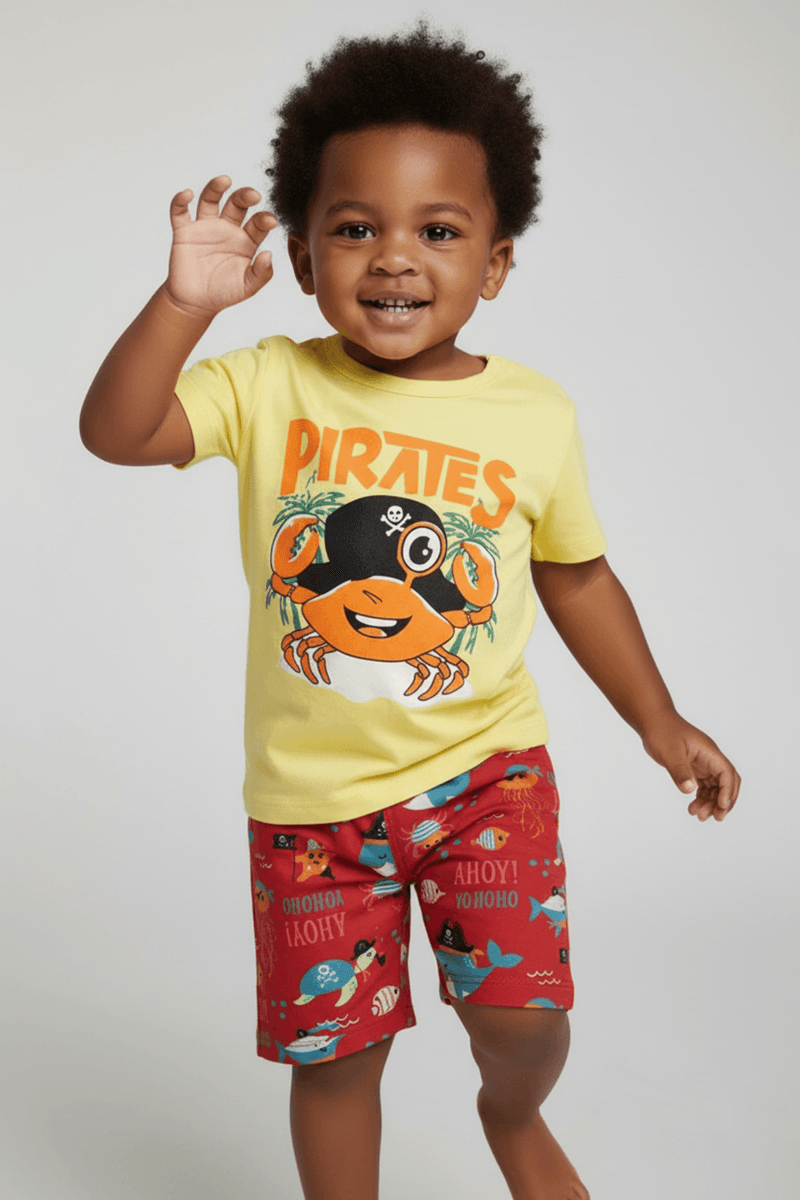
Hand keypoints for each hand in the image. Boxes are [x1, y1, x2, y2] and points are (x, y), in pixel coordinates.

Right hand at [165, 176, 276, 316]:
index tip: (270, 221)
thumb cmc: (224, 293)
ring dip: (216, 187)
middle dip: (244, 196)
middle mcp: (227, 228)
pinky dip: (180, 201)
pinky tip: (186, 194)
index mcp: (246, 240)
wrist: (195, 303)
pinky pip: (180, 212)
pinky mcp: (184, 232)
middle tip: (253, 194)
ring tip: (225, 180)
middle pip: (237, 204)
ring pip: (210, 200)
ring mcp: (205, 227)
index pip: (257, 223)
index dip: (264, 219)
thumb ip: (261, 273)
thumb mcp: (247, 287)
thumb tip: (269, 254)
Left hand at [642, 712, 740, 822]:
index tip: (721, 806)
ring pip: (715, 787)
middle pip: (727, 783)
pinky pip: (705, 786)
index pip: (727, 773)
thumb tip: (690, 789)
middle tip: (716, 818)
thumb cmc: (662, 732)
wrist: (652, 721)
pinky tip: (693, 807)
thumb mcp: (669, 753)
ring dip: (710, 803)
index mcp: (709, 752)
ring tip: (698, 816)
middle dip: (724, 801)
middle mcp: (710, 758)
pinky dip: (702, 798)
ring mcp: (703, 763)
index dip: (727, 791)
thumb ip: (679, 771)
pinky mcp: (694, 767)